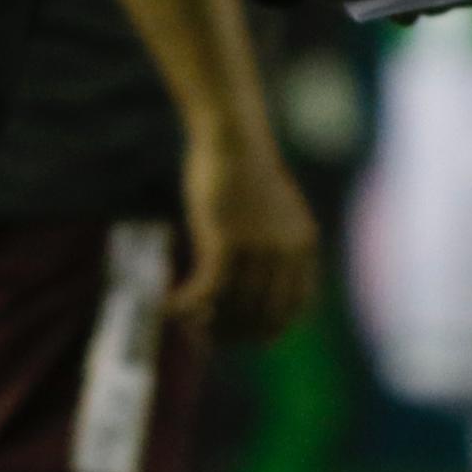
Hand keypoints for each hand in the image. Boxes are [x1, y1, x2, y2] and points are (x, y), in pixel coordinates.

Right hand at [172, 130, 321, 345]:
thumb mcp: (270, 210)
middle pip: (261, 316)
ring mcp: (259, 250)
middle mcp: (287, 254)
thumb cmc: (243, 167)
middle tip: (204, 335)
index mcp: (304, 246)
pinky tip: (167, 306)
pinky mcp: (227, 244)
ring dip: (205, 323)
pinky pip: (206, 294)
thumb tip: (250, 280)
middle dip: (232, 333)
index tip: (241, 337)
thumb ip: (271, 245)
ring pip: (232, 309)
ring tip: (184, 323)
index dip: (267, 330)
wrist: (232, 134)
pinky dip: (185, 306)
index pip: (293, 310)